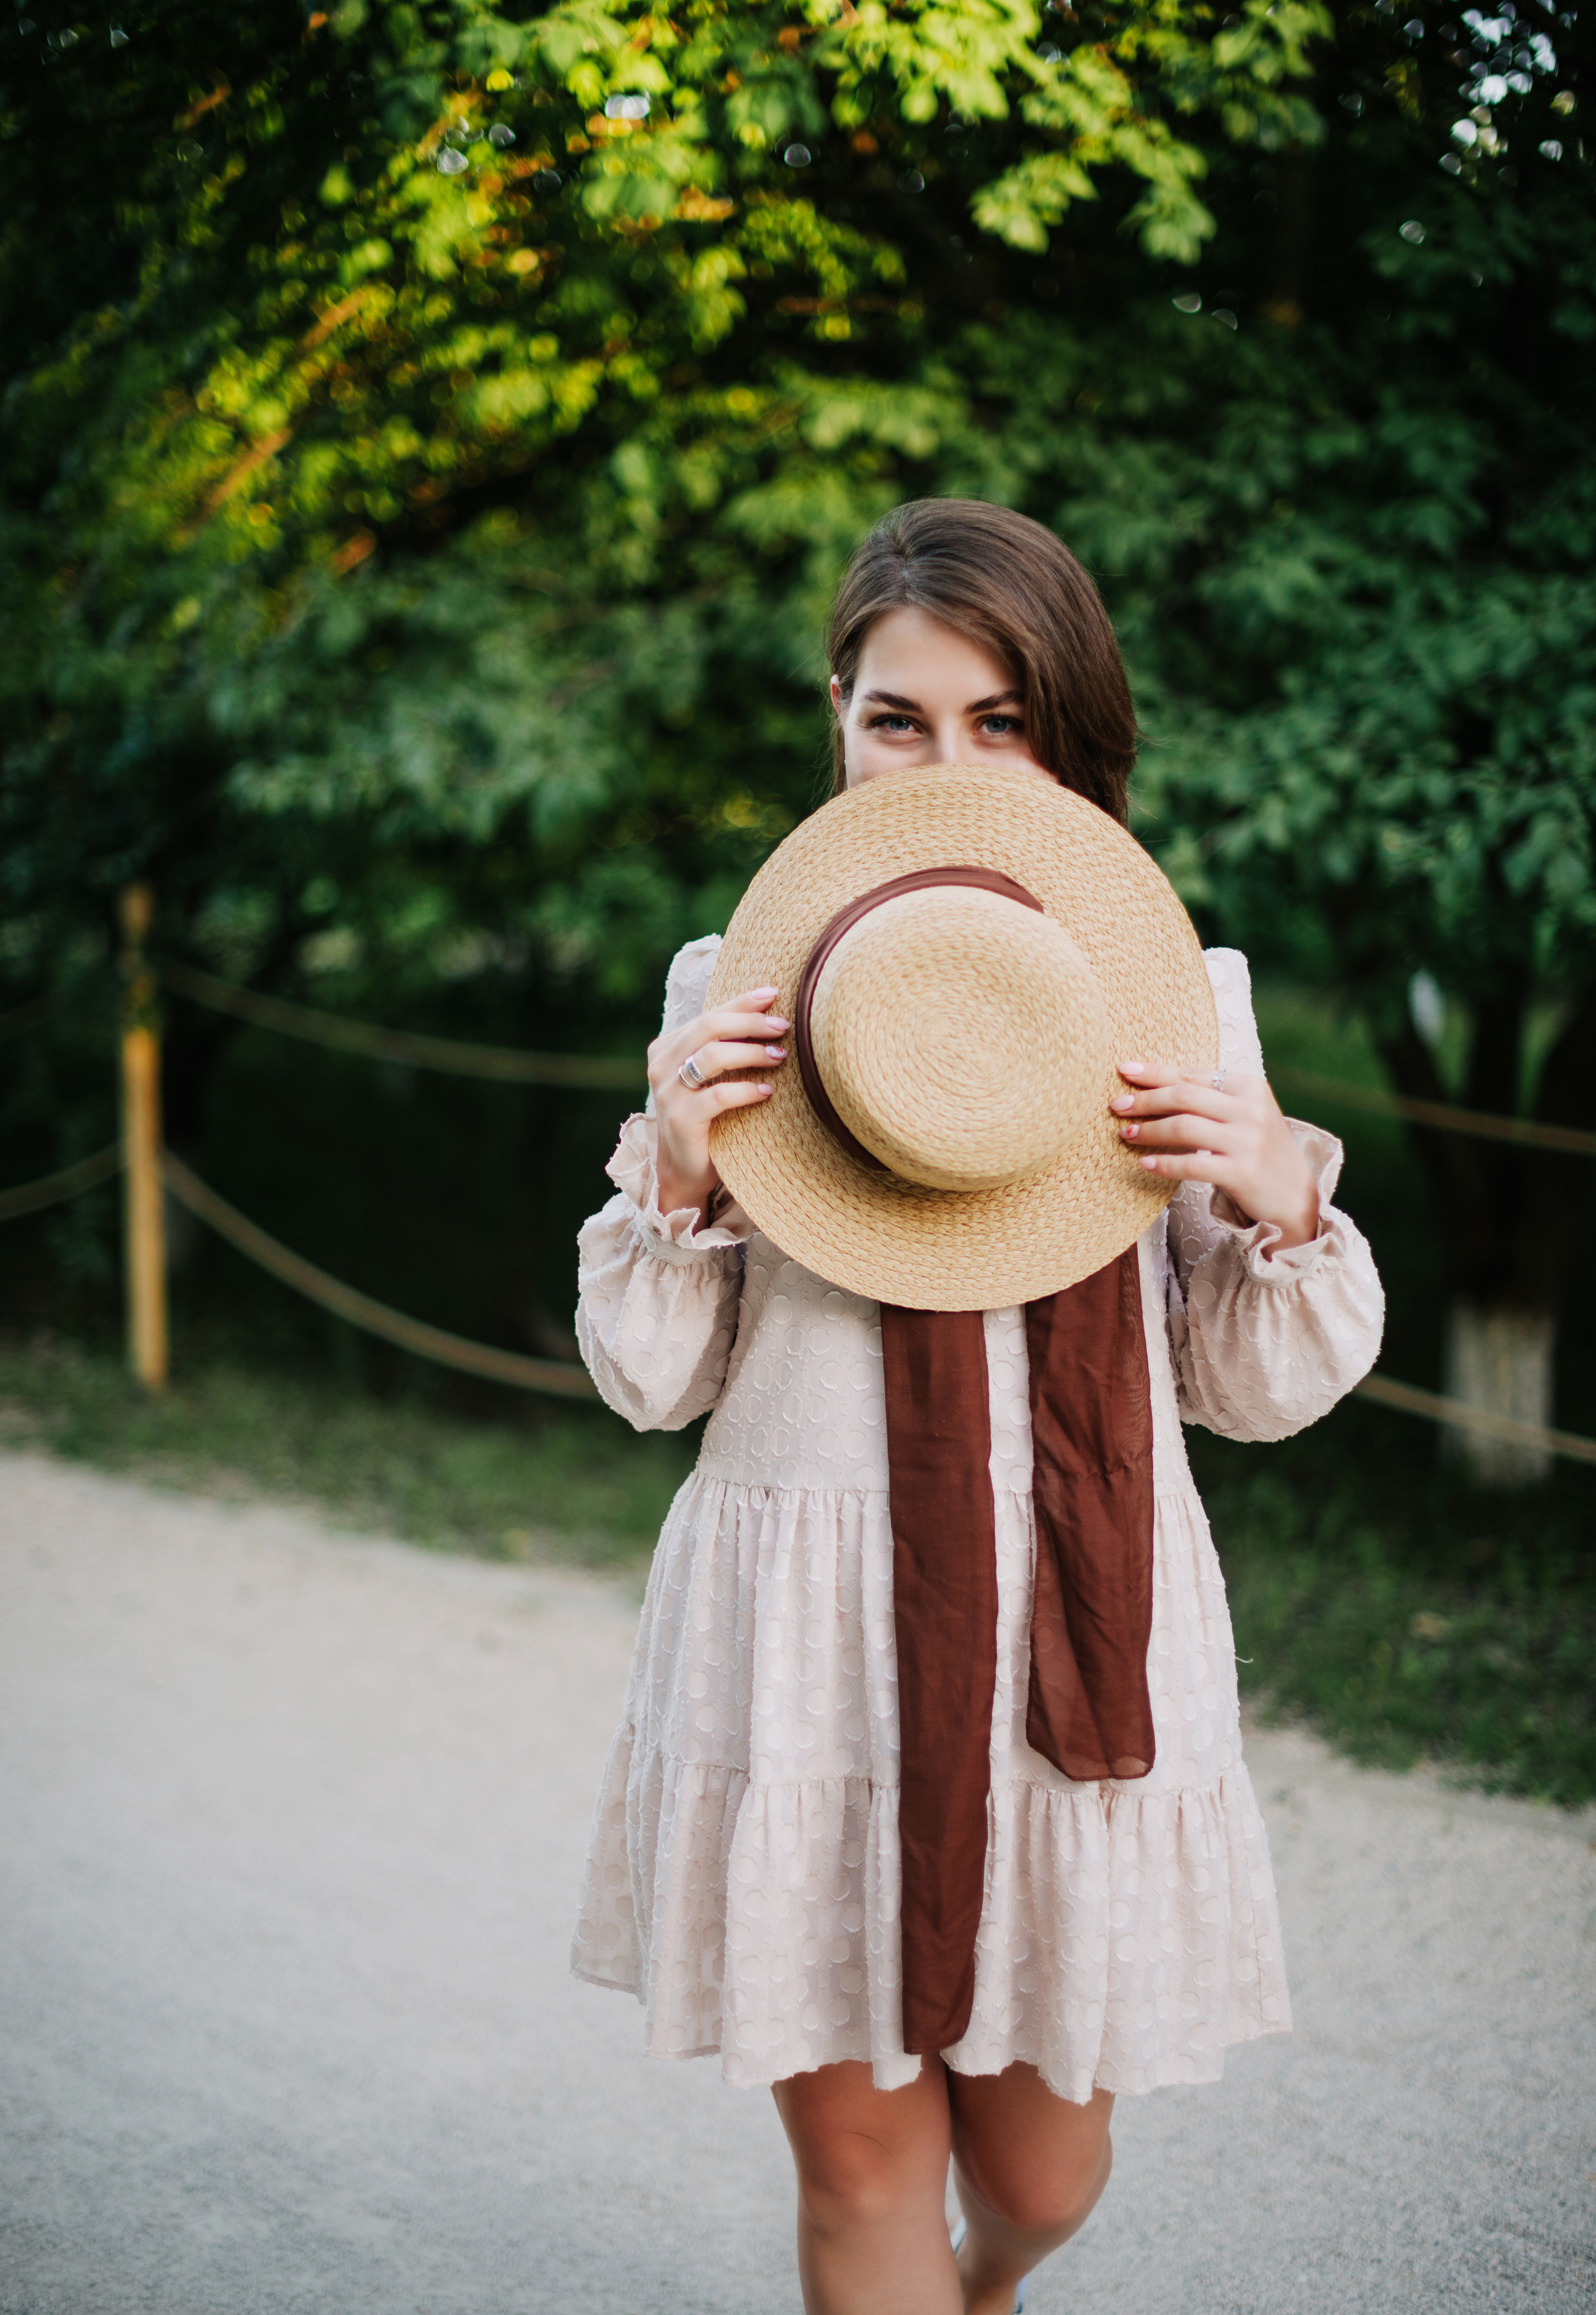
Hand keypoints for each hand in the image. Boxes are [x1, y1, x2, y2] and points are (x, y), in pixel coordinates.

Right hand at [648, 985, 788, 1221]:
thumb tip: (769, 1015)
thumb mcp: (711, 1077)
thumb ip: (723, 1047)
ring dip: (751, 1053)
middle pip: (709, 1028)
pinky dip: (746, 1091)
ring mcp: (667, 1093)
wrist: (686, 1169)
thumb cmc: (708, 1117)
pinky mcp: (679, 1120)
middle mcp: (661, 1065)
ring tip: (780, 1057)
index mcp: (667, 1047)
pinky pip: (717, 1097)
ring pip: (712, 1058)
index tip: (774, 995)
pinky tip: (768, 1091)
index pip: (708, 1015)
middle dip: (750, 1024)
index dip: (742, 1003)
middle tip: (783, 1028)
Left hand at [1110, 1062, 1319, 1249]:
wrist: (1295, 1196)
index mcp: (1249, 1086)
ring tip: (1125, 1134)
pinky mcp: (1242, 1172)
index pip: (1192, 1075)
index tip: (1124, 1071)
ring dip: (1149, 1129)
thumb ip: (1211, 1097)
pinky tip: (1145, 1163)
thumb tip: (1154, 1084)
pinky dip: (1164, 1163)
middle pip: (1184, 1096)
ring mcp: (1248, 1141)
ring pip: (1184, 1127)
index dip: (1155, 1073)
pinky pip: (1192, 1165)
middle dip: (1145, 1100)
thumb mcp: (1244, 1114)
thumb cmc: (1259, 1151)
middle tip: (1117, 1106)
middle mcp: (1250, 1109)